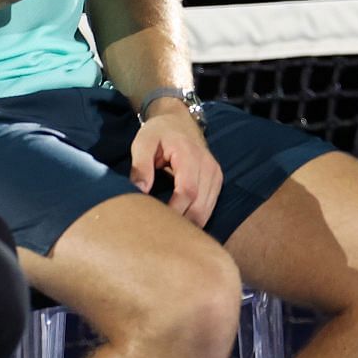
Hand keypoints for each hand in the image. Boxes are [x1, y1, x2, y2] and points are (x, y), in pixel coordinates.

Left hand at [129, 104, 220, 226]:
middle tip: (159, 236)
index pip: (187, 191)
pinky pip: (209, 208)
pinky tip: (179, 224)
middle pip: (200, 206)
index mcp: (190, 154)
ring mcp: (215, 174)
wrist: (179, 121)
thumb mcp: (143, 142)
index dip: (174, 211)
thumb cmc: (159, 132)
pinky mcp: (217, 181)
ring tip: (167, 234)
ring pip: (206, 211)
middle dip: (181, 224)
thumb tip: (140, 191)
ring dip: (189, 226)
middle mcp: (208, 165)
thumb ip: (141, 165)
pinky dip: (196, 219)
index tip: (155, 224)